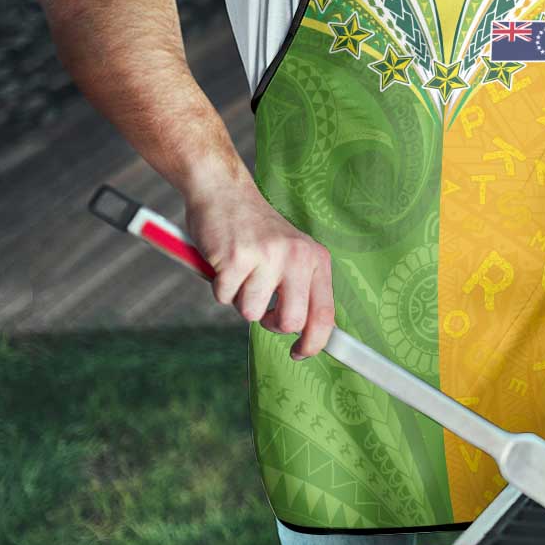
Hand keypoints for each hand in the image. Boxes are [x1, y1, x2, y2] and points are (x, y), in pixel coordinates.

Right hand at [185, 181, 334, 359]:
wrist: (224, 191)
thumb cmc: (256, 231)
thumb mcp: (292, 253)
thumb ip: (302, 288)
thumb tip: (310, 334)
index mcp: (316, 258)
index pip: (325, 313)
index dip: (315, 343)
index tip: (301, 353)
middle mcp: (297, 257)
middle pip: (291, 322)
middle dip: (271, 323)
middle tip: (262, 307)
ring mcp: (267, 256)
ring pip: (251, 313)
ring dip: (240, 299)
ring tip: (241, 271)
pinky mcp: (236, 258)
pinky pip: (224, 297)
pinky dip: (219, 287)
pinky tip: (224, 262)